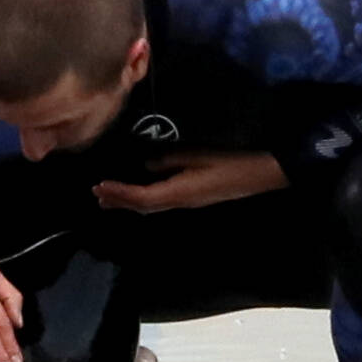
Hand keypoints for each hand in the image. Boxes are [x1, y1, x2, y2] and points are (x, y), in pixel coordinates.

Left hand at [90, 148, 285, 215]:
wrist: (264, 173)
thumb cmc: (233, 161)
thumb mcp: (199, 155)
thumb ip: (171, 160)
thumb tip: (147, 164)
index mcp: (180, 192)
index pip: (142, 197)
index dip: (119, 193)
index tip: (99, 185)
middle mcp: (181, 202)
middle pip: (143, 206)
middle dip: (119, 200)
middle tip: (96, 193)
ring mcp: (189, 202)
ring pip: (152, 206)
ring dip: (129, 201)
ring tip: (109, 196)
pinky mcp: (195, 198)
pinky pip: (162, 201)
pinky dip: (143, 198)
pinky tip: (139, 192)